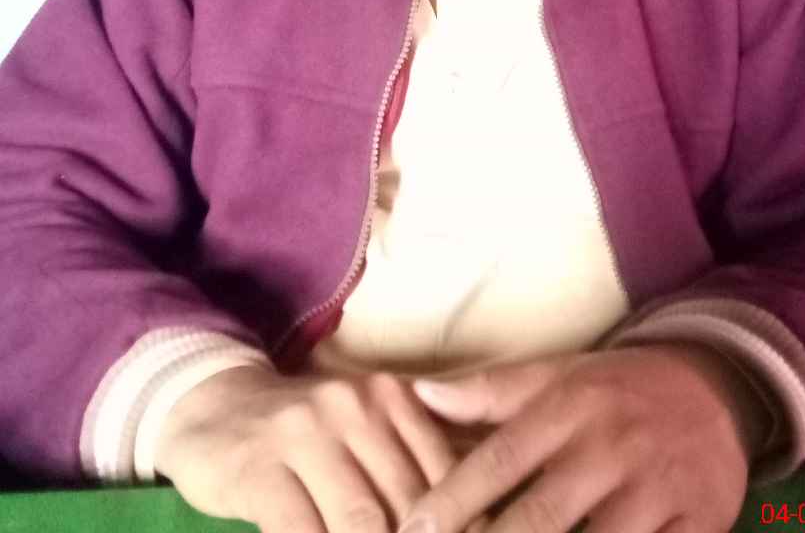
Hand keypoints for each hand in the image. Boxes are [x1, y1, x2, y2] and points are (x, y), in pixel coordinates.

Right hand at [153, 362, 493, 532]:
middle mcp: (357, 407)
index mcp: (393, 399)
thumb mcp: (365, 433)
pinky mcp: (261, 467)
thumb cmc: (306, 433)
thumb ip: (411, 470)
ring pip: (360, 522)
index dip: (461, 526)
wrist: (215, 406)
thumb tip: (475, 519)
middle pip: (408, 503)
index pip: (444, 474)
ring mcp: (306, 433)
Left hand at [398, 343, 764, 532]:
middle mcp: (610, 448)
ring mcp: (656, 490)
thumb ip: (490, 392)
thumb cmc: (615, 389)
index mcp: (570, 407)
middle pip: (540, 518)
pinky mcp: (697, 522)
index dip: (452, 501)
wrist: (714, 386)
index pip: (499, 461)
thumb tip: (418, 393)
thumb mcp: (557, 376)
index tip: (410, 532)